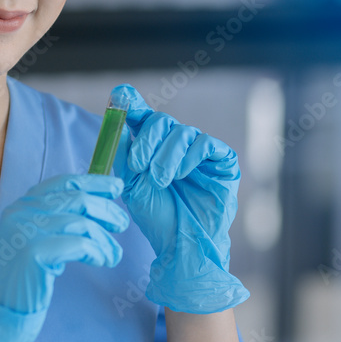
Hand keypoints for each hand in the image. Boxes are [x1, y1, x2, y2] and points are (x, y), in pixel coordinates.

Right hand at [0, 173, 126, 341]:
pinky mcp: (35, 252)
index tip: (116, 187)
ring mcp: (26, 230)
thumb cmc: (22, 280)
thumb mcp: (34, 240)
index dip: (94, 182)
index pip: (64, 182)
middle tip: (123, 223)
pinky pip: (80, 244)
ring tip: (114, 255)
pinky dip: (97, 251)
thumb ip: (54, 220)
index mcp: (22, 205)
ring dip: (104, 239)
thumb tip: (93, 205)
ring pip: (82, 223)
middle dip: (106, 210)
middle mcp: (21, 212)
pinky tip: (103, 261)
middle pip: (77, 199)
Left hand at [113, 84, 248, 313]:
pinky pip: (206, 144)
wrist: (182, 244)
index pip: (143, 116)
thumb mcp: (131, 183)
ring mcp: (200, 151)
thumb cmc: (157, 216)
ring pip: (183, 131)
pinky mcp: (222, 161)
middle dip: (147, 139)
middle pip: (161, 119)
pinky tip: (182, 174)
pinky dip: (190, 156)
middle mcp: (177, 144)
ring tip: (160, 180)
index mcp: (154, 146)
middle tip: (139, 165)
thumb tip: (118, 120)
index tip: (119, 97)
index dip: (131, 104)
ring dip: (166, 155)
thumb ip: (124, 152)